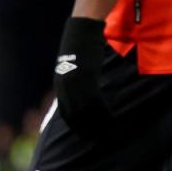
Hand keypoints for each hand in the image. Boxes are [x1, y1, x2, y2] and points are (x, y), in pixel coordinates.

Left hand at [53, 17, 112, 136]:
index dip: (75, 126)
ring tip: (106, 132)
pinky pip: (96, 101)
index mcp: (61, 88)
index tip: (83, 135)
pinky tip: (109, 118)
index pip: (66, 114)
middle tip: (96, 138)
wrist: (82, 32)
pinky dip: (103, 112)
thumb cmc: (79, 50)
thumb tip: (79, 97)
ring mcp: (76, 84)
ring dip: (96, 124)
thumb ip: (73, 84)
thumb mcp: (71, 69)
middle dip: (86, 129)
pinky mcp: (88, 78)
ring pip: (86, 111)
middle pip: (76, 116)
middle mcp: (66, 88)